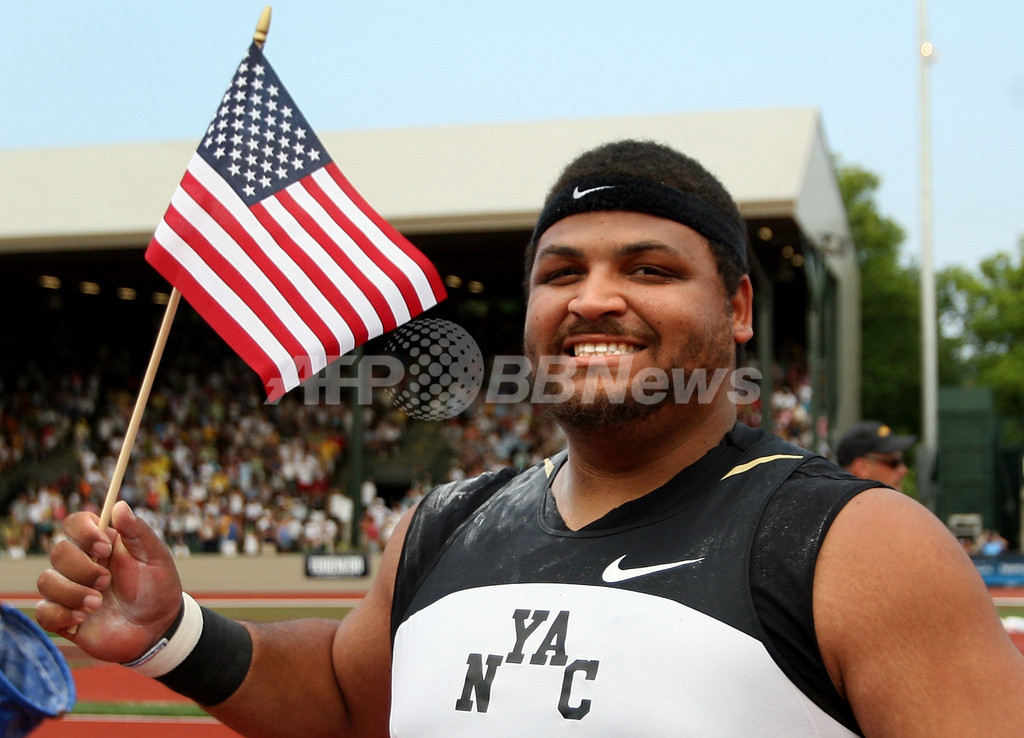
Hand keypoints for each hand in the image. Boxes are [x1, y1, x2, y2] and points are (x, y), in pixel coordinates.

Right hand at [36, 500, 183, 663]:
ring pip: (46, 581)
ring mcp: (69, 590)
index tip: (104, 547)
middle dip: (82, 569)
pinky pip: (43, 611)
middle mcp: (81, 563)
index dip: (83, 531)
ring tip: (98, 604)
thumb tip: (120, 505)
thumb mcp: (155, 558)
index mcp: (102, 544)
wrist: (156, 629)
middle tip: (106, 581)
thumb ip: (138, 532)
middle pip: (59, 552)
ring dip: (72, 593)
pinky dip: (61, 614)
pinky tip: (83, 619)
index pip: (75, 523)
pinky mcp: (62, 617)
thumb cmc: (158, 588)